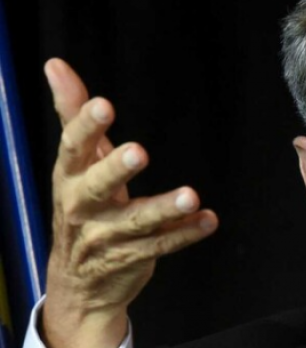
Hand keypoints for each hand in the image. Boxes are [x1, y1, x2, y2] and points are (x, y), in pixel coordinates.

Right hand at [40, 58, 217, 347]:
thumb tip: (55, 64)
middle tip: (139, 151)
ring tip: (191, 196)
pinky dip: (186, 234)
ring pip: (135, 222)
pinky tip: (208, 220)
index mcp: (69, 178)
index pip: (73, 149)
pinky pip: (160, 246)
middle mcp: (82, 208)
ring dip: (164, 208)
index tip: (104, 105)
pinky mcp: (131, 259)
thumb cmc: (81, 207)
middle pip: (96, 188)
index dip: (86, 127)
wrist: (78, 283)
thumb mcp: (75, 163)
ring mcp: (105, 238)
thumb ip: (73, 114)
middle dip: (116, 170)